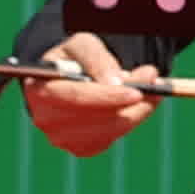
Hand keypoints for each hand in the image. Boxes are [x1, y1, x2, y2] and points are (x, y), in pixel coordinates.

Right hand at [23, 33, 157, 159]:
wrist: (66, 79)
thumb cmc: (72, 59)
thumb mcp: (82, 45)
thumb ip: (96, 58)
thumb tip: (115, 82)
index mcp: (39, 90)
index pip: (76, 97)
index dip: (108, 96)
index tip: (137, 91)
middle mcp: (46, 119)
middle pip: (96, 118)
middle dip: (131, 102)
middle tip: (156, 81)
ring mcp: (62, 138)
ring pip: (109, 130)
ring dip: (137, 110)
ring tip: (152, 87)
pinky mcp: (81, 148)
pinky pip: (112, 137)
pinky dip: (131, 120)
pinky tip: (138, 103)